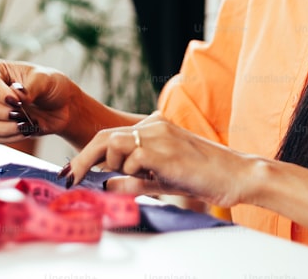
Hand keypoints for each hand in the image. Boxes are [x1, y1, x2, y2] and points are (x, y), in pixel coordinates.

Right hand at [0, 59, 77, 143]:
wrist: (64, 107)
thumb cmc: (52, 86)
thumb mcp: (46, 79)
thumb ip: (31, 87)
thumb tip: (18, 96)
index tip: (17, 101)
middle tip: (18, 114)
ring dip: (4, 128)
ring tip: (25, 125)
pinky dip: (11, 137)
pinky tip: (27, 131)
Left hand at [65, 113, 257, 209]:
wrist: (237, 175)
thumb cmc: (202, 177)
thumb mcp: (161, 179)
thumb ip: (133, 180)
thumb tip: (105, 183)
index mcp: (153, 128)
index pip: (110, 136)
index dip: (87, 155)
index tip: (71, 172)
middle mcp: (154, 125)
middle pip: (104, 136)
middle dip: (83, 159)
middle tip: (71, 179)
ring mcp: (160, 135)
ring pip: (115, 143)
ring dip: (113, 166)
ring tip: (132, 178)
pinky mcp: (166, 150)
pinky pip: (133, 159)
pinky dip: (131, 173)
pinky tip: (149, 178)